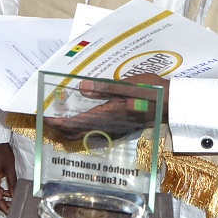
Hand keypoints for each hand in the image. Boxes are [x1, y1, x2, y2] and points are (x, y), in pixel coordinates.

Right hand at [0, 142, 16, 213]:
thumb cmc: (0, 150)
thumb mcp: (10, 168)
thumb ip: (12, 183)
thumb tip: (14, 194)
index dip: (4, 208)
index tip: (10, 212)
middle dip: (1, 205)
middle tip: (11, 209)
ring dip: (0, 198)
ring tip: (11, 200)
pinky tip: (7, 190)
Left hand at [43, 74, 168, 141]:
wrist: (172, 104)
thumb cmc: (152, 92)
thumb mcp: (130, 84)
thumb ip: (105, 88)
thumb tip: (82, 88)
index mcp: (109, 114)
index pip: (77, 122)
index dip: (59, 122)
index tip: (45, 118)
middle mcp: (110, 125)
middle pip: (79, 131)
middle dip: (61, 128)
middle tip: (47, 120)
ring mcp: (115, 128)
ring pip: (86, 133)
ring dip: (71, 129)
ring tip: (60, 121)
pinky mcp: (121, 127)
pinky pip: (96, 132)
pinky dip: (83, 129)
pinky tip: (82, 123)